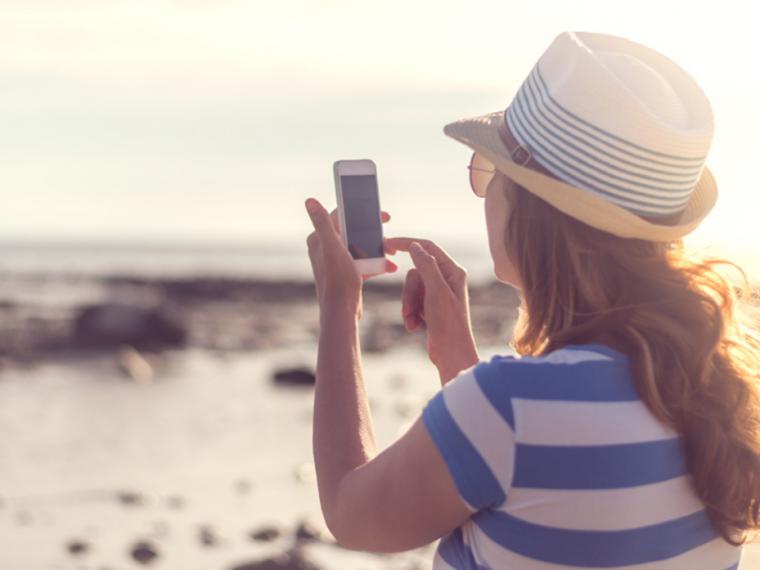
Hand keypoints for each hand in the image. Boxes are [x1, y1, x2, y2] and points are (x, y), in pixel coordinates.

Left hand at [305, 197, 396, 317]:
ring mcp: (334, 261)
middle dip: (372, 233)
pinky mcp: (343, 273)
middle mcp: (323, 248)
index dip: (361, 212)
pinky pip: (361, 261)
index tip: (382, 215)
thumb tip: (309, 200)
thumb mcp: (333, 247)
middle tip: (388, 235)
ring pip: (359, 246)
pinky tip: (388, 266)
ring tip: (391, 251)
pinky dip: (374, 262)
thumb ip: (322, 223)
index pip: (341, 216)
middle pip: (352, 231)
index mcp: (318, 239)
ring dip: (376, 248)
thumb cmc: (338, 280)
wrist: (342, 311)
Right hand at [384, 237, 478, 382]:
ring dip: (408, 306)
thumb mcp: (436, 291)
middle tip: (410, 311)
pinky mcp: (431, 307)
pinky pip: (412, 302)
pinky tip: (417, 326)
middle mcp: (447, 280)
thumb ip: (426, 265)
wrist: (451, 354)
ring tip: (413, 322)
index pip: (427, 248)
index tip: (388, 244)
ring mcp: (438, 294)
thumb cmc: (449, 324)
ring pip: (411, 289)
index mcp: (452, 271)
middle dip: (408, 293)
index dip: (407, 243)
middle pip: (415, 273)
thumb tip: (415, 246)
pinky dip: (411, 314)